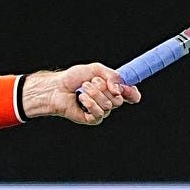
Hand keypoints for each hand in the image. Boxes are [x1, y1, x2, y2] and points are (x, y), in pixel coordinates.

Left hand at [25, 63, 139, 125]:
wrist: (57, 87)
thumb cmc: (74, 78)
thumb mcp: (96, 69)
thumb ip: (112, 75)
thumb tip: (119, 89)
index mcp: (112, 89)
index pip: (131, 95)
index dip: (131, 93)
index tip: (126, 89)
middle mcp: (108, 101)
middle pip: (119, 100)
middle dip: (103, 88)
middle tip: (90, 82)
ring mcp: (100, 111)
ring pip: (108, 106)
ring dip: (93, 94)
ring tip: (82, 90)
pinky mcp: (91, 119)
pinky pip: (99, 114)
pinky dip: (89, 104)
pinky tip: (81, 99)